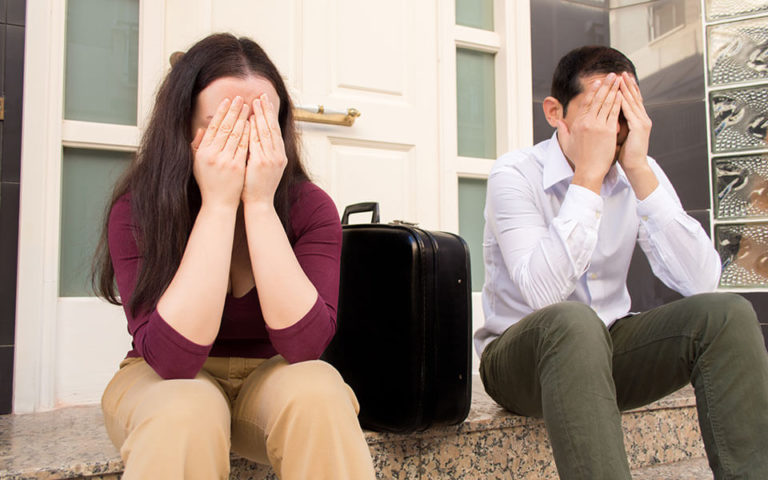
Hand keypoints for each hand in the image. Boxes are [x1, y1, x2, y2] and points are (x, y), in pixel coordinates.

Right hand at [191, 96, 249, 208]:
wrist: (218, 203)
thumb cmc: (209, 183)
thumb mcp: (198, 163)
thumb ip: (198, 145)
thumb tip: (202, 128)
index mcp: (202, 152)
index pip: (213, 127)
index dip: (221, 112)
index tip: (227, 101)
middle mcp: (212, 154)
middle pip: (224, 127)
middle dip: (233, 111)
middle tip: (241, 98)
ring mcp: (225, 160)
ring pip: (235, 134)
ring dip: (242, 119)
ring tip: (248, 107)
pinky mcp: (237, 167)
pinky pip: (244, 146)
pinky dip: (248, 134)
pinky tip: (253, 124)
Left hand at [243, 94, 287, 205]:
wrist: (259, 204)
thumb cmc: (257, 187)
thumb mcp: (263, 167)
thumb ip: (261, 152)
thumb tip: (255, 135)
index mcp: (279, 156)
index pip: (274, 131)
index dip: (270, 115)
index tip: (264, 102)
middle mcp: (278, 156)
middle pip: (272, 128)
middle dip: (267, 111)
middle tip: (261, 96)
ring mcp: (271, 159)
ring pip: (266, 132)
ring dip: (260, 116)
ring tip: (255, 102)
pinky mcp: (261, 163)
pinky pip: (257, 142)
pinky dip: (254, 130)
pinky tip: (250, 119)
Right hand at [559, 73, 622, 192]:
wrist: (588, 171)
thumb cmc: (579, 159)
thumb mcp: (567, 143)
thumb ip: (562, 131)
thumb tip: (559, 122)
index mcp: (578, 123)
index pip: (587, 103)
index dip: (593, 91)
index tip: (598, 82)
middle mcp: (587, 122)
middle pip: (598, 99)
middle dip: (606, 85)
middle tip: (612, 75)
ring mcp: (598, 126)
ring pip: (607, 103)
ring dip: (614, 90)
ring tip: (619, 80)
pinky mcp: (608, 131)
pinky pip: (614, 113)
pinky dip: (618, 102)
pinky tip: (623, 94)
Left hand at [617, 72, 651, 171]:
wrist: (635, 166)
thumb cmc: (625, 153)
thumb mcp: (619, 135)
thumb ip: (615, 124)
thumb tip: (605, 116)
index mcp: (637, 119)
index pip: (631, 100)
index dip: (626, 89)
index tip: (618, 79)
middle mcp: (642, 118)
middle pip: (634, 97)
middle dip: (627, 84)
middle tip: (621, 72)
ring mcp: (642, 122)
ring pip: (633, 101)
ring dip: (626, 89)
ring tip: (621, 78)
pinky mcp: (639, 127)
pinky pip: (631, 112)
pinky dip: (625, 102)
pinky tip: (620, 94)